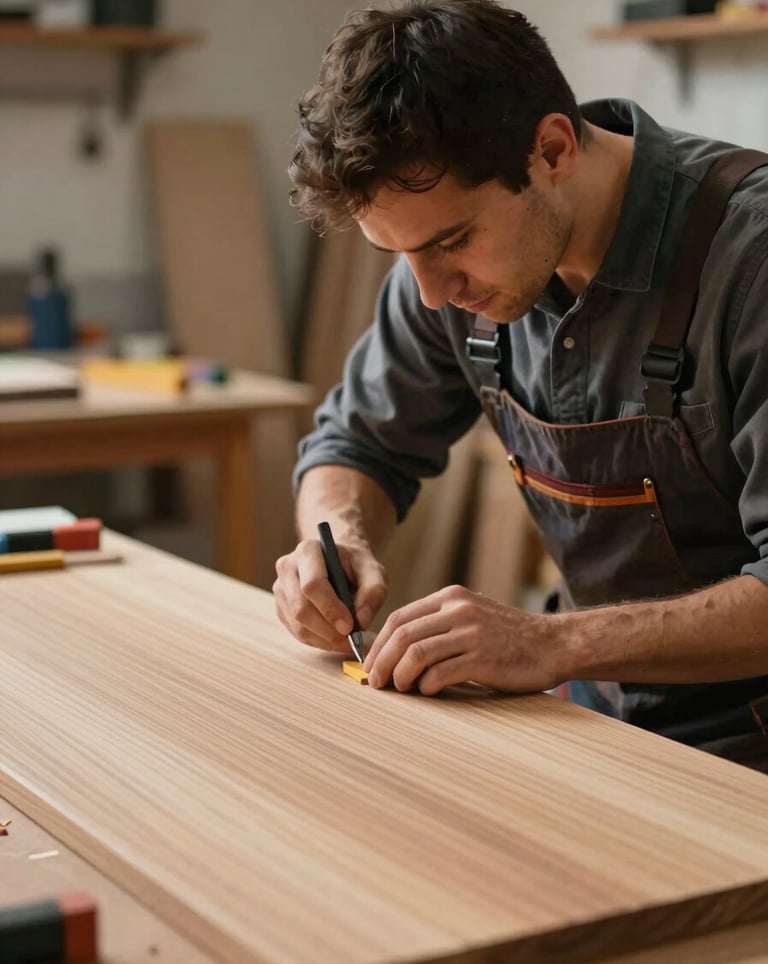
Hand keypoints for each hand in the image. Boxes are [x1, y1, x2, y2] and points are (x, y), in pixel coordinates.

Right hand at [273, 538, 387, 651]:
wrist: (341, 562)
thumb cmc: (357, 565)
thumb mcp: (374, 572)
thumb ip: (373, 593)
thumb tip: (361, 622)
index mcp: (308, 551)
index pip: (312, 585)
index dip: (330, 609)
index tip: (350, 626)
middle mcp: (287, 568)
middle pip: (300, 608)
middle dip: (327, 630)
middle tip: (350, 639)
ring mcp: (281, 589)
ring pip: (297, 624)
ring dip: (324, 639)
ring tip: (347, 641)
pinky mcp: (281, 607)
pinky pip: (295, 632)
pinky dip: (317, 640)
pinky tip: (335, 638)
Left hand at [363, 585, 562, 694]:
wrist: (553, 645)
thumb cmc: (508, 638)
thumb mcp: (471, 616)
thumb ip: (439, 624)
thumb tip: (396, 650)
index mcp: (451, 597)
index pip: (400, 617)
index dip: (378, 643)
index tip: (370, 664)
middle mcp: (458, 610)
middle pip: (403, 635)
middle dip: (381, 661)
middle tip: (375, 682)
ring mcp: (471, 633)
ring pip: (416, 654)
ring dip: (401, 676)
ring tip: (400, 689)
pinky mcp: (483, 658)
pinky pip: (441, 673)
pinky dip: (427, 686)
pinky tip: (429, 691)